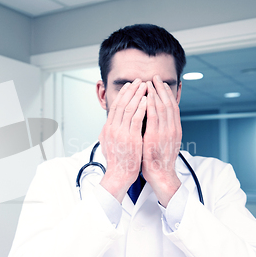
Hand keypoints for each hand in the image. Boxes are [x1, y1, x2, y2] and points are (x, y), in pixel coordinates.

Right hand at [99, 79, 147, 202]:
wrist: (119, 176)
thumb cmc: (118, 162)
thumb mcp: (109, 144)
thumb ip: (109, 133)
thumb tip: (108, 126)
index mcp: (108, 129)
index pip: (115, 106)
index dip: (123, 94)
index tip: (130, 86)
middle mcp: (113, 129)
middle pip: (122, 103)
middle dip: (131, 90)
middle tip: (139, 80)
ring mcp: (121, 133)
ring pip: (129, 108)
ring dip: (138, 95)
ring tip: (145, 86)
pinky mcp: (130, 138)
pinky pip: (136, 119)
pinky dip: (141, 108)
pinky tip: (147, 100)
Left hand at [142, 75, 181, 206]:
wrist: (161, 175)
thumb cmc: (158, 161)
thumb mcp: (163, 143)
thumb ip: (161, 131)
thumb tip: (157, 121)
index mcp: (175, 130)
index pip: (172, 107)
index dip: (166, 94)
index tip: (160, 84)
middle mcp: (172, 129)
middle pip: (168, 103)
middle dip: (161, 89)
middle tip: (155, 77)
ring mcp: (165, 132)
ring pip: (162, 107)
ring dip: (155, 93)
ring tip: (149, 82)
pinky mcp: (156, 136)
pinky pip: (153, 117)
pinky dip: (151, 105)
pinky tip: (146, 96)